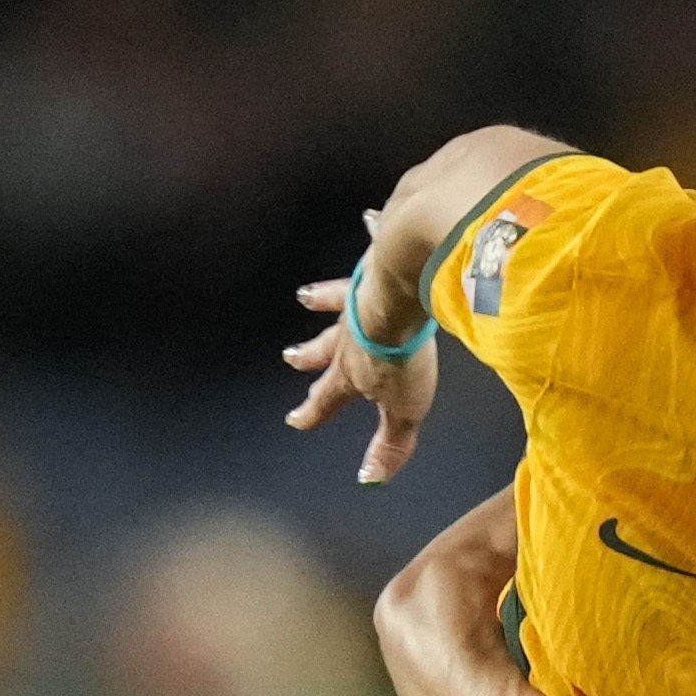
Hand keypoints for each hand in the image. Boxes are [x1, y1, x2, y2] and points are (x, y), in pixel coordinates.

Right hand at [282, 237, 442, 484]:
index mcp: (354, 368)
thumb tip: (369, 480)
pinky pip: (377, 241)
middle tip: (290, 357)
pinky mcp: (384, 259)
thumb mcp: (403, 410)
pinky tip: (370, 215)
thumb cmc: (405, 354)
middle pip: (327, 346)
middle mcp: (352, 329)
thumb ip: (389, 444)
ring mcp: (365, 293)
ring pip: (340, 298)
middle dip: (310, 355)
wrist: (402, 293)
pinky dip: (375, 229)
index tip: (295, 420)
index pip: (329, 397)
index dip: (314, 412)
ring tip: (304, 296)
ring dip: (324, 298)